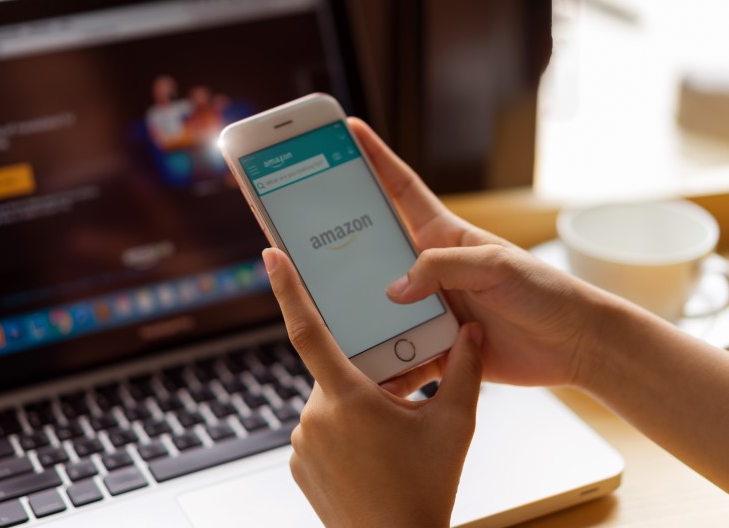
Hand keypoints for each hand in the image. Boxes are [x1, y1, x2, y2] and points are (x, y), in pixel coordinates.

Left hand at [264, 247, 482, 527]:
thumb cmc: (425, 489)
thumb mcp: (454, 425)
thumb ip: (465, 371)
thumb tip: (473, 330)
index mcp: (348, 397)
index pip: (309, 331)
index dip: (288, 289)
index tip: (272, 257)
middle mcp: (315, 415)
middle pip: (335, 370)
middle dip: (364, 373)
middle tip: (398, 396)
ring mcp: (302, 442)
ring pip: (329, 401)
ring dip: (356, 404)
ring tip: (390, 437)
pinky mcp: (298, 464)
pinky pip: (320, 429)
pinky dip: (344, 431)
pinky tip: (373, 455)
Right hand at [345, 118, 605, 393]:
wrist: (573, 344)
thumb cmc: (544, 291)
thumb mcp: (496, 266)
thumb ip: (442, 268)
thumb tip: (394, 291)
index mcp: (443, 234)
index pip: (401, 188)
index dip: (375, 159)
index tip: (348, 132)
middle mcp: (430, 268)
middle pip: (373, 249)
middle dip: (338, 241)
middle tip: (301, 232)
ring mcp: (430, 306)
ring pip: (378, 305)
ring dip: (355, 310)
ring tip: (321, 308)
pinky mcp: (434, 343)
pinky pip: (398, 350)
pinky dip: (381, 358)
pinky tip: (361, 364)